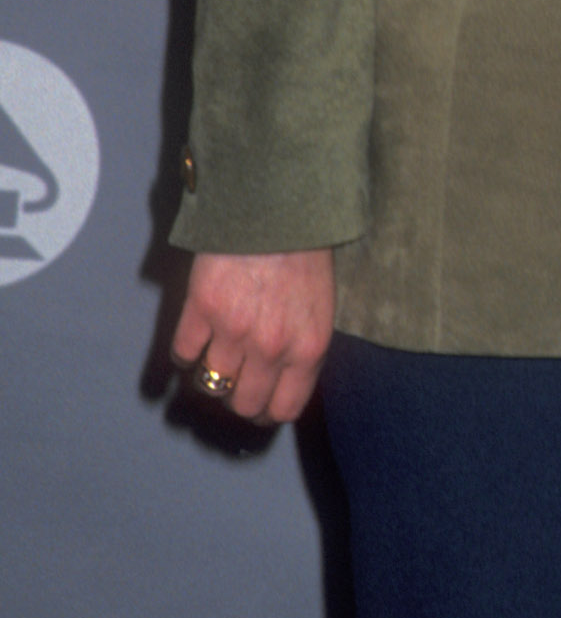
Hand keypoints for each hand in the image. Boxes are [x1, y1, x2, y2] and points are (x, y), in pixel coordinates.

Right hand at [170, 248, 336, 424]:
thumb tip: (283, 379)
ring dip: (210, 375)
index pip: (284, 408)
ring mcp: (233, 332)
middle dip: (238, 396)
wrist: (276, 207)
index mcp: (308, 348)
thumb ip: (303, 346)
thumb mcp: (320, 305)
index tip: (259, 403)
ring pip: (211, 384)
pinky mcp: (201, 310)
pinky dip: (185, 352)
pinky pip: (183, 354)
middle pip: (244, 403)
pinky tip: (194, 339)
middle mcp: (271, 348)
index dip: (268, 411)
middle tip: (234, 380)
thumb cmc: (305, 251)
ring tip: (213, 358)